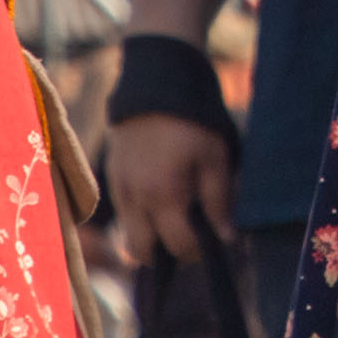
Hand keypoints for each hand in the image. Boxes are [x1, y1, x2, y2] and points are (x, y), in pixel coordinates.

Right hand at [106, 112, 241, 271]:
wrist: (154, 84)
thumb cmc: (192, 121)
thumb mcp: (215, 157)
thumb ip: (219, 201)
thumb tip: (227, 238)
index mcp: (163, 195)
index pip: (178, 246)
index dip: (197, 251)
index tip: (212, 241)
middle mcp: (134, 199)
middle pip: (142, 252)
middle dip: (166, 253)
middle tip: (189, 235)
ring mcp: (118, 188)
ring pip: (129, 234)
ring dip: (150, 236)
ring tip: (175, 216)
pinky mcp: (111, 175)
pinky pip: (123, 212)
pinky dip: (139, 217)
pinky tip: (159, 198)